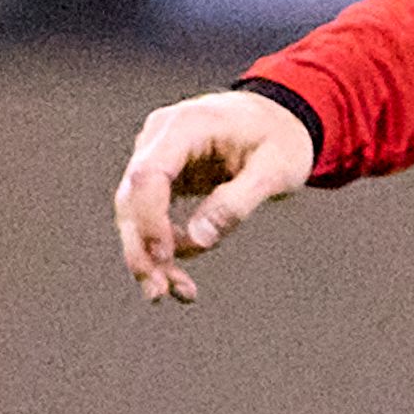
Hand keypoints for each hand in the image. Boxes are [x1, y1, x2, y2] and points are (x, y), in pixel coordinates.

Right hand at [112, 88, 314, 303]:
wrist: (279, 118)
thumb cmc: (281, 138)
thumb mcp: (275, 170)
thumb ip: (237, 202)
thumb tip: (198, 240)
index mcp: (185, 125)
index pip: (148, 174)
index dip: (149, 219)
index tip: (163, 258)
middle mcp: (159, 137)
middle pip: (132, 197)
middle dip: (141, 249)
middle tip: (158, 294)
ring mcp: (155, 156)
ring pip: (134, 213)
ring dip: (150, 256)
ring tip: (179, 293)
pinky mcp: (161, 177)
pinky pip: (151, 216)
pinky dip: (162, 248)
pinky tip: (180, 277)